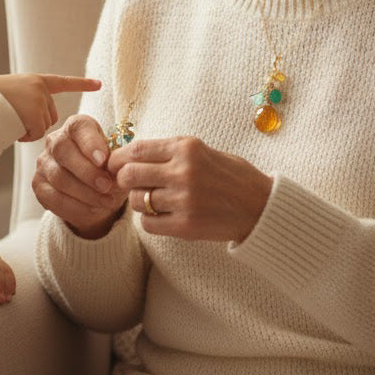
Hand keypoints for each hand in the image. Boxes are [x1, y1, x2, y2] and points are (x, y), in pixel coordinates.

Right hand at [0, 74, 99, 141]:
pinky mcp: (35, 113)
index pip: (63, 82)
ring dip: (28, 129)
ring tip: (10, 119)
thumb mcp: (12, 92)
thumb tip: (34, 117)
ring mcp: (39, 100)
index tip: (100, 84)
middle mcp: (40, 88)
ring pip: (43, 126)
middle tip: (16, 118)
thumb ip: (28, 98)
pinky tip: (12, 127)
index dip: (82, 84)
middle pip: (50, 115)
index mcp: (36, 80)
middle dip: (36, 122)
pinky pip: (35, 133)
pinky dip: (24, 135)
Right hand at [33, 114, 127, 238]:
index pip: (78, 127)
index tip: (103, 160)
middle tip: (106, 185)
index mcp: (76, 127)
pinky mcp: (39, 185)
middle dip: (87, 172)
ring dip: (85, 193)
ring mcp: (44, 163)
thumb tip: (118, 167)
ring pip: (59, 177)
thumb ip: (116, 161)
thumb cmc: (108, 169)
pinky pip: (54, 198)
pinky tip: (93, 210)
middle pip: (63, 151)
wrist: (97, 191)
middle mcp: (55, 140)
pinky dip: (76, 207)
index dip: (90, 143)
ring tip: (106, 201)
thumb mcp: (116, 161)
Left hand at [107, 136, 271, 243]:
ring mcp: (184, 200)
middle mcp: (183, 171)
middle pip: (130, 174)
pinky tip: (161, 216)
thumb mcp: (202, 150)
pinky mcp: (186, 226)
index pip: (136, 149)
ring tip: (153, 200)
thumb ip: (169, 152)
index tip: (114, 164)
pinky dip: (150, 220)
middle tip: (128, 184)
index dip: (118, 157)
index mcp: (186, 147)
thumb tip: (131, 154)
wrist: (260, 206)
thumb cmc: (230, 175)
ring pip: (138, 201)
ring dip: (139, 201)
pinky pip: (149, 224)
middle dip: (123, 180)